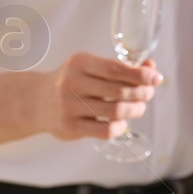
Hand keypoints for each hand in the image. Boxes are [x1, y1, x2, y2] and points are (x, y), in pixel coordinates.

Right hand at [43, 52, 161, 140]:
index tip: (155, 78)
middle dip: (142, 93)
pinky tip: (121, 122)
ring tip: (138, 107)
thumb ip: (120, 66)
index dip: (141, 74)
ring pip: (116, 111)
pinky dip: (120, 127)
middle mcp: (72, 83)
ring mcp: (69, 106)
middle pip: (120, 91)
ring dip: (135, 110)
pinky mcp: (69, 127)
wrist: (37, 101)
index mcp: (80, 63)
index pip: (117, 69)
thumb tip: (152, 68)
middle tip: (148, 94)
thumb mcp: (91, 66)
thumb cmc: (72, 81)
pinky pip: (105, 130)